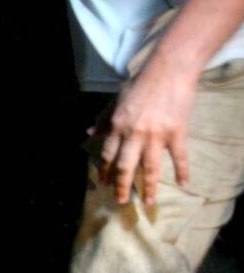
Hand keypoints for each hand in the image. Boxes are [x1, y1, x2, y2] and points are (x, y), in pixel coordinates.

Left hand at [93, 51, 197, 204]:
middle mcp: (134, 134)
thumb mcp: (117, 100)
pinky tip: (183, 183)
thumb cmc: (141, 84)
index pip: (107, 154)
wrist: (169, 70)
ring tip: (149, 202)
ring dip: (149, 187)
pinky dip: (182, 171)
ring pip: (151, 168)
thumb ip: (104, 119)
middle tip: (120, 202)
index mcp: (118, 126)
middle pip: (125, 166)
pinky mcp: (177, 133)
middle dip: (121, 186)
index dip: (103, 170)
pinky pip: (179, 157)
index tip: (102, 183)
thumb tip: (90, 132)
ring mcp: (157, 136)